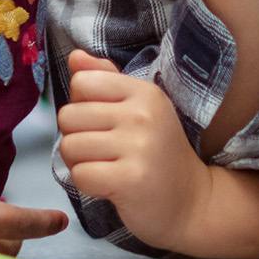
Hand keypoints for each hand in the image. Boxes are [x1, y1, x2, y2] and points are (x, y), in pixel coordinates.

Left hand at [56, 49, 214, 249]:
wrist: (191, 201)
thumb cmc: (156, 152)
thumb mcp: (137, 108)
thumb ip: (104, 79)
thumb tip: (75, 56)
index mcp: (144, 92)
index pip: (82, 82)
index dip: (81, 106)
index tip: (102, 124)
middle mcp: (143, 115)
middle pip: (68, 116)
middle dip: (76, 137)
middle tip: (103, 152)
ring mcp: (140, 147)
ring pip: (69, 147)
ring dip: (80, 163)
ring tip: (106, 168)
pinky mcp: (132, 180)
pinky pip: (80, 175)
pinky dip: (87, 184)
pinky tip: (110, 186)